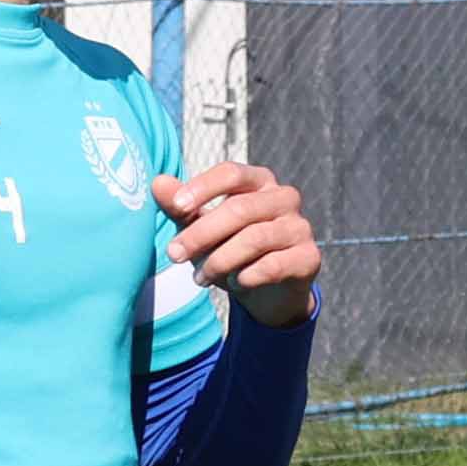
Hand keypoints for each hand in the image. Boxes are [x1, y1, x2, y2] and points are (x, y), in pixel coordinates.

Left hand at [154, 162, 320, 328]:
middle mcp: (284, 198)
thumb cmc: (231, 248)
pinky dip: (247, 276)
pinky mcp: (309, 258)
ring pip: (254, 239)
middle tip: (174, 254)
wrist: (268, 292)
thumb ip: (181, 206)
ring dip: (219, 261)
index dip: (203, 188)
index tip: (176, 207)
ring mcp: (300, 227)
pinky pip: (273, 265)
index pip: (231, 173)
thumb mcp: (201, 227)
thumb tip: (157, 182)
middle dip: (201, 233)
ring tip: (200, 277)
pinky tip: (235, 283)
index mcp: (259, 181)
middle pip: (239, 209)